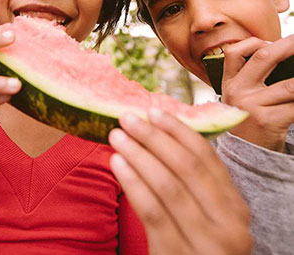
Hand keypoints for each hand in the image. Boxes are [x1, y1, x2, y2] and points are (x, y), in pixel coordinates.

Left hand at [109, 111, 250, 254]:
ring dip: (139, 155)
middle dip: (154, 138)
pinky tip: (117, 163)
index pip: (207, 158)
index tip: (154, 111)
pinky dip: (133, 182)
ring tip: (117, 136)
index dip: (179, 131)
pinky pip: (151, 211)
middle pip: (187, 167)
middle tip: (128, 118)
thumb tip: (158, 133)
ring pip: (167, 186)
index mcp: (235, 208)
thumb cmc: (197, 243)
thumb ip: (194, 184)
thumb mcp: (209, 216)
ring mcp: (204, 243)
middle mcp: (228, 225)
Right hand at [221, 35, 293, 150]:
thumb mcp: (241, 100)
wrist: (245, 158)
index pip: (234, 52)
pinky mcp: (267, 121)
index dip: (254, 42)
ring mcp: (251, 106)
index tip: (271, 42)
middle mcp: (237, 91)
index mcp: (229, 83)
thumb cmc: (249, 123)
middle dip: (289, 45)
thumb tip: (284, 56)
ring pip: (290, 86)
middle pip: (263, 58)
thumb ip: (252, 79)